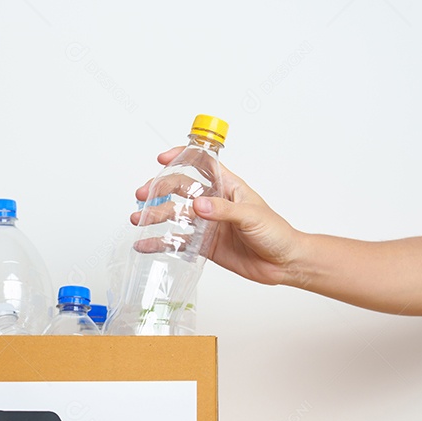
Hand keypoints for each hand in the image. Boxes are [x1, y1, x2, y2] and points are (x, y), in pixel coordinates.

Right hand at [133, 146, 303, 285]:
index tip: (162, 159)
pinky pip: (177, 241)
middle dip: (159, 189)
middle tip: (143, 194)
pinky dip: (160, 242)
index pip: (202, 164)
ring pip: (175, 215)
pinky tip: (145, 244)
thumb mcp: (252, 217)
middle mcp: (214, 203)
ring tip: (139, 219)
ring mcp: (208, 224)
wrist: (283, 263)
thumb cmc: (276, 233)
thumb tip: (197, 205)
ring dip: (155, 216)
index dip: (182, 157)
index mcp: (228, 187)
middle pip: (180, 189)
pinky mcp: (204, 245)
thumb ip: (224, 211)